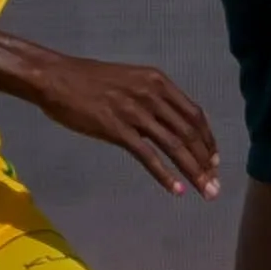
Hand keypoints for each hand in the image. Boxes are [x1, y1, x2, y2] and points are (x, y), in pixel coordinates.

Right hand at [27, 53, 220, 197]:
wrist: (56, 78)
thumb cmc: (90, 80)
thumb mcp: (132, 80)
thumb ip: (153, 98)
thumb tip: (171, 122)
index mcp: (159, 83)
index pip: (195, 115)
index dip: (208, 140)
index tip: (214, 161)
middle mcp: (153, 96)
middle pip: (189, 133)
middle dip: (206, 162)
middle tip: (215, 185)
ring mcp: (136, 112)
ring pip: (174, 146)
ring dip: (193, 171)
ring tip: (204, 191)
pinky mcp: (117, 129)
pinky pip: (148, 156)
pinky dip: (165, 175)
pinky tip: (175, 189)